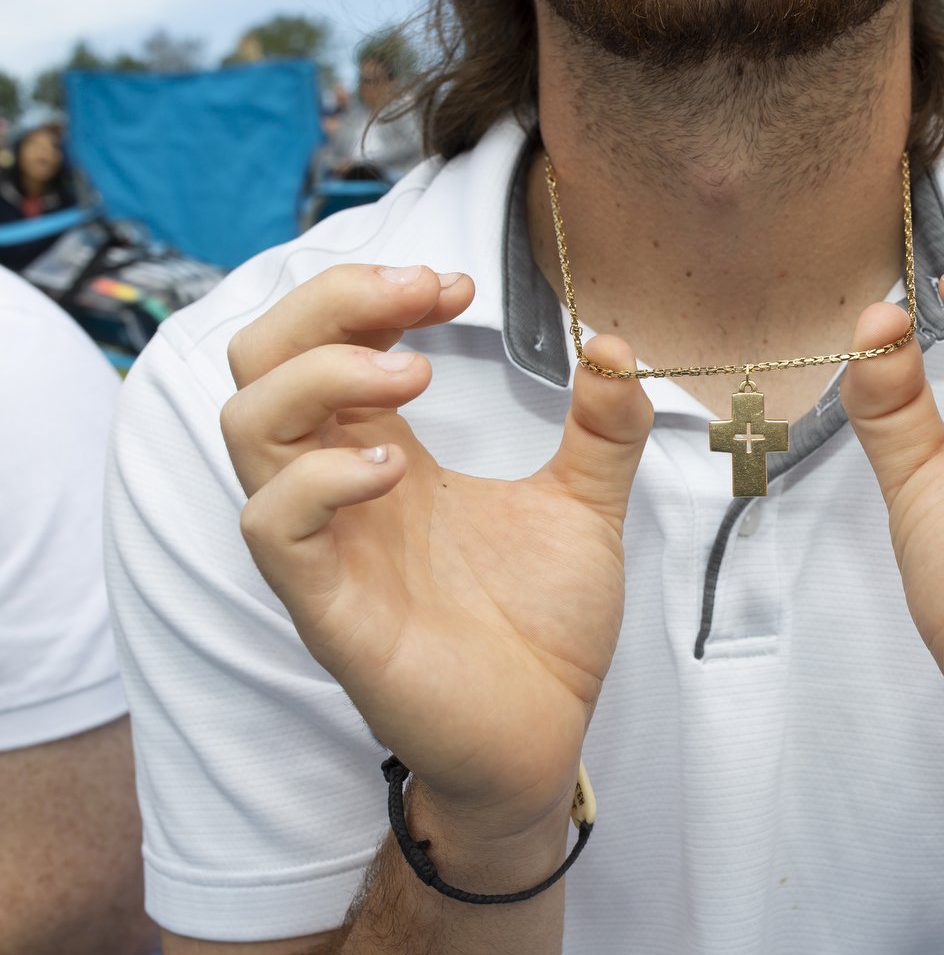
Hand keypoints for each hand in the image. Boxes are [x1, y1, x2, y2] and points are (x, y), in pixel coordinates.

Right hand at [221, 264, 652, 838]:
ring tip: (413, 370)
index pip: (326, 341)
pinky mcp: (330, 610)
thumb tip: (617, 343)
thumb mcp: (587, 507)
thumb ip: (603, 428)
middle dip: (332, 302)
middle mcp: (342, 490)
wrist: (544, 738)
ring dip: (320, 373)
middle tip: (425, 296)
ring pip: (247, 427)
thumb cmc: (544, 628)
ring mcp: (329, 548)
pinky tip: (393, 469)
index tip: (455, 284)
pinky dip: (318, 479)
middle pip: (261, 359)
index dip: (372, 290)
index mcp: (388, 453)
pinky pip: (273, 527)